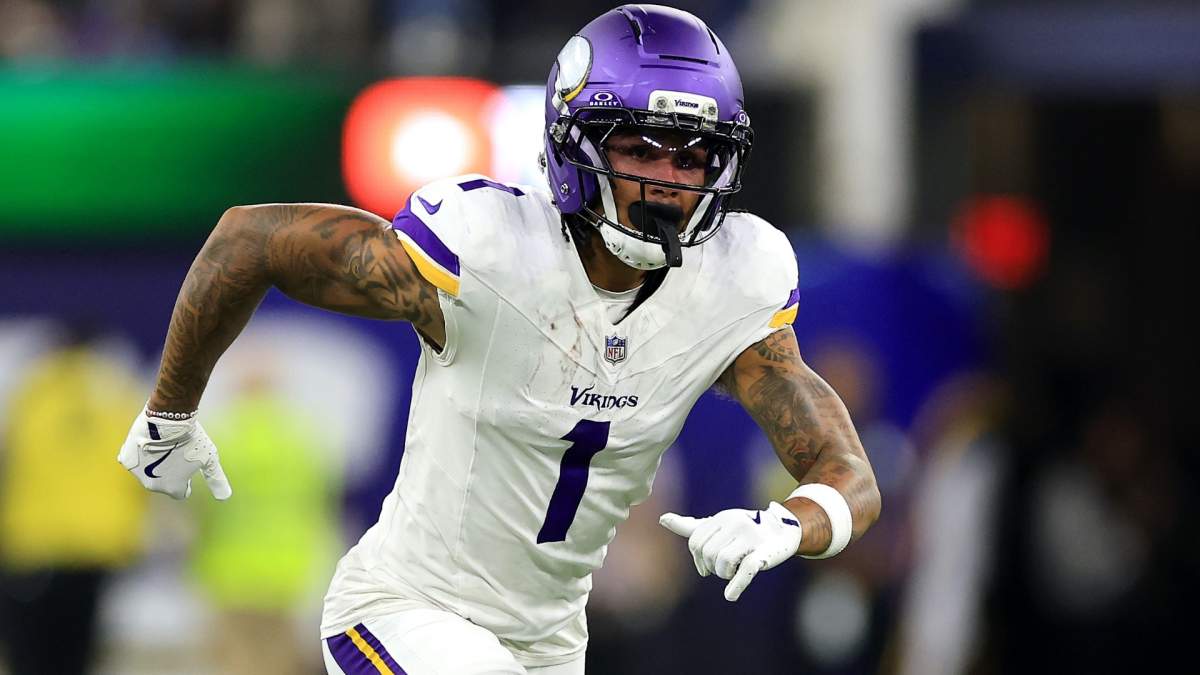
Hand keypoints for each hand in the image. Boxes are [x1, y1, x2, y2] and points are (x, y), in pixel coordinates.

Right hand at [117, 409, 231, 499]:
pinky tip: (148, 443)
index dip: (186, 482)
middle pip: (163, 483)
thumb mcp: (209, 459)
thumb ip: (216, 479)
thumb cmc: (192, 440)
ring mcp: (137, 473)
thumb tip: (224, 497)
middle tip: (176, 454)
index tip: (188, 470)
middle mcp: (153, 486)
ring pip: (147, 471)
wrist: (168, 420)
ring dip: (153, 464)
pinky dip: (139, 455)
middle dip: (169, 473)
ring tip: (164, 446)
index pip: (181, 492)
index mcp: (173, 489)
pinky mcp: (126, 460)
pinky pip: (133, 461)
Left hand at [660, 502, 801, 600]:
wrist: (784, 529)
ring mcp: (750, 537)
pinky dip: (736, 585)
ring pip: (723, 562)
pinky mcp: (764, 553)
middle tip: (723, 569)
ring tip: (733, 572)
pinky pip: (746, 569)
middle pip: (708, 553)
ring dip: (724, 575)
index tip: (706, 567)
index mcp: (721, 518)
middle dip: (711, 567)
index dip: (697, 559)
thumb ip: (692, 526)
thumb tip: (662, 518)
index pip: (696, 542)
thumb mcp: (719, 525)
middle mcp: (734, 523)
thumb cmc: (745, 529)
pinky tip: (730, 596)